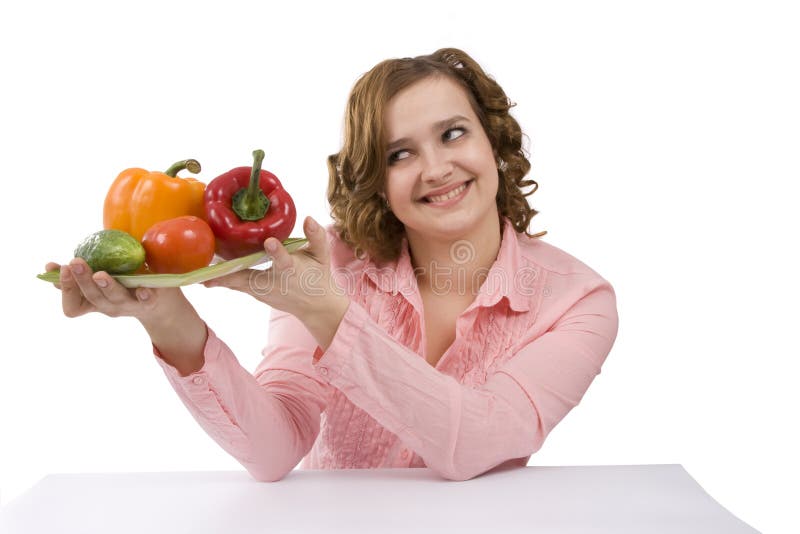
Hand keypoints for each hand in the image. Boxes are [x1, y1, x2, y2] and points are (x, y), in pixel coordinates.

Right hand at [45, 258, 184, 323]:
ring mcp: (129, 306)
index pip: (72, 306)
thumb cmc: (126, 284)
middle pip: (92, 298)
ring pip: (113, 299)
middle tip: (74, 263)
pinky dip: (144, 296)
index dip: (64, 289)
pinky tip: (142, 289)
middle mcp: (109, 307)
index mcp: (95, 302)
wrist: (163, 301)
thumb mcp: (101, 279)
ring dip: (106, 286)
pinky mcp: (150, 301)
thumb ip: (81, 274)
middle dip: (81, 280)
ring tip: (100, 274)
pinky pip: (146, 301)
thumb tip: (50, 267)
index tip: (58, 267)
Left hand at [203, 216, 349, 346]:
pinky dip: (222, 281)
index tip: (270, 243)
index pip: (285, 260)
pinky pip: (237, 286)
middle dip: (233, 276)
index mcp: (292, 270)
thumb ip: (316, 237)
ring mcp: (264, 291)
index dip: (277, 252)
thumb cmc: (318, 275)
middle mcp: (276, 282)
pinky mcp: (256, 294)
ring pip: (240, 284)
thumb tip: (309, 218)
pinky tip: (205, 277)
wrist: (315, 305)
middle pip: (252, 279)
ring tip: (201, 275)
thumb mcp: (322, 256)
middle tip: (211, 274)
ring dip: (221, 279)